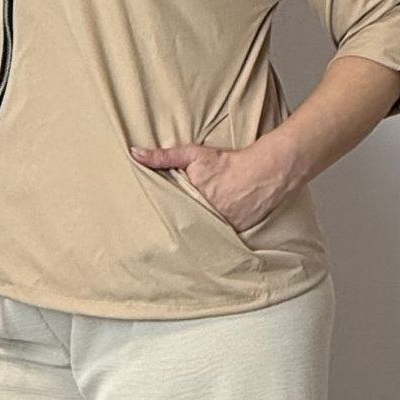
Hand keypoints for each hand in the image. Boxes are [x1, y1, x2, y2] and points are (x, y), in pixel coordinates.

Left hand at [129, 141, 284, 233]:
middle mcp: (205, 216)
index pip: (168, 213)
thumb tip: (134, 153)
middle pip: (183, 226)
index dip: (159, 217)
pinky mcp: (234, 232)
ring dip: (192, 236)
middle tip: (156, 240)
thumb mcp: (192, 155)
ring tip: (178, 245)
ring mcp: (221, 226)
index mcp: (190, 200)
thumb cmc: (227, 162)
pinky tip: (203, 245)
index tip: (146, 224)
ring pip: (200, 234)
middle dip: (174, 230)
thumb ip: (163, 156)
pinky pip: (218, 238)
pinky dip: (212, 238)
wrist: (265, 172)